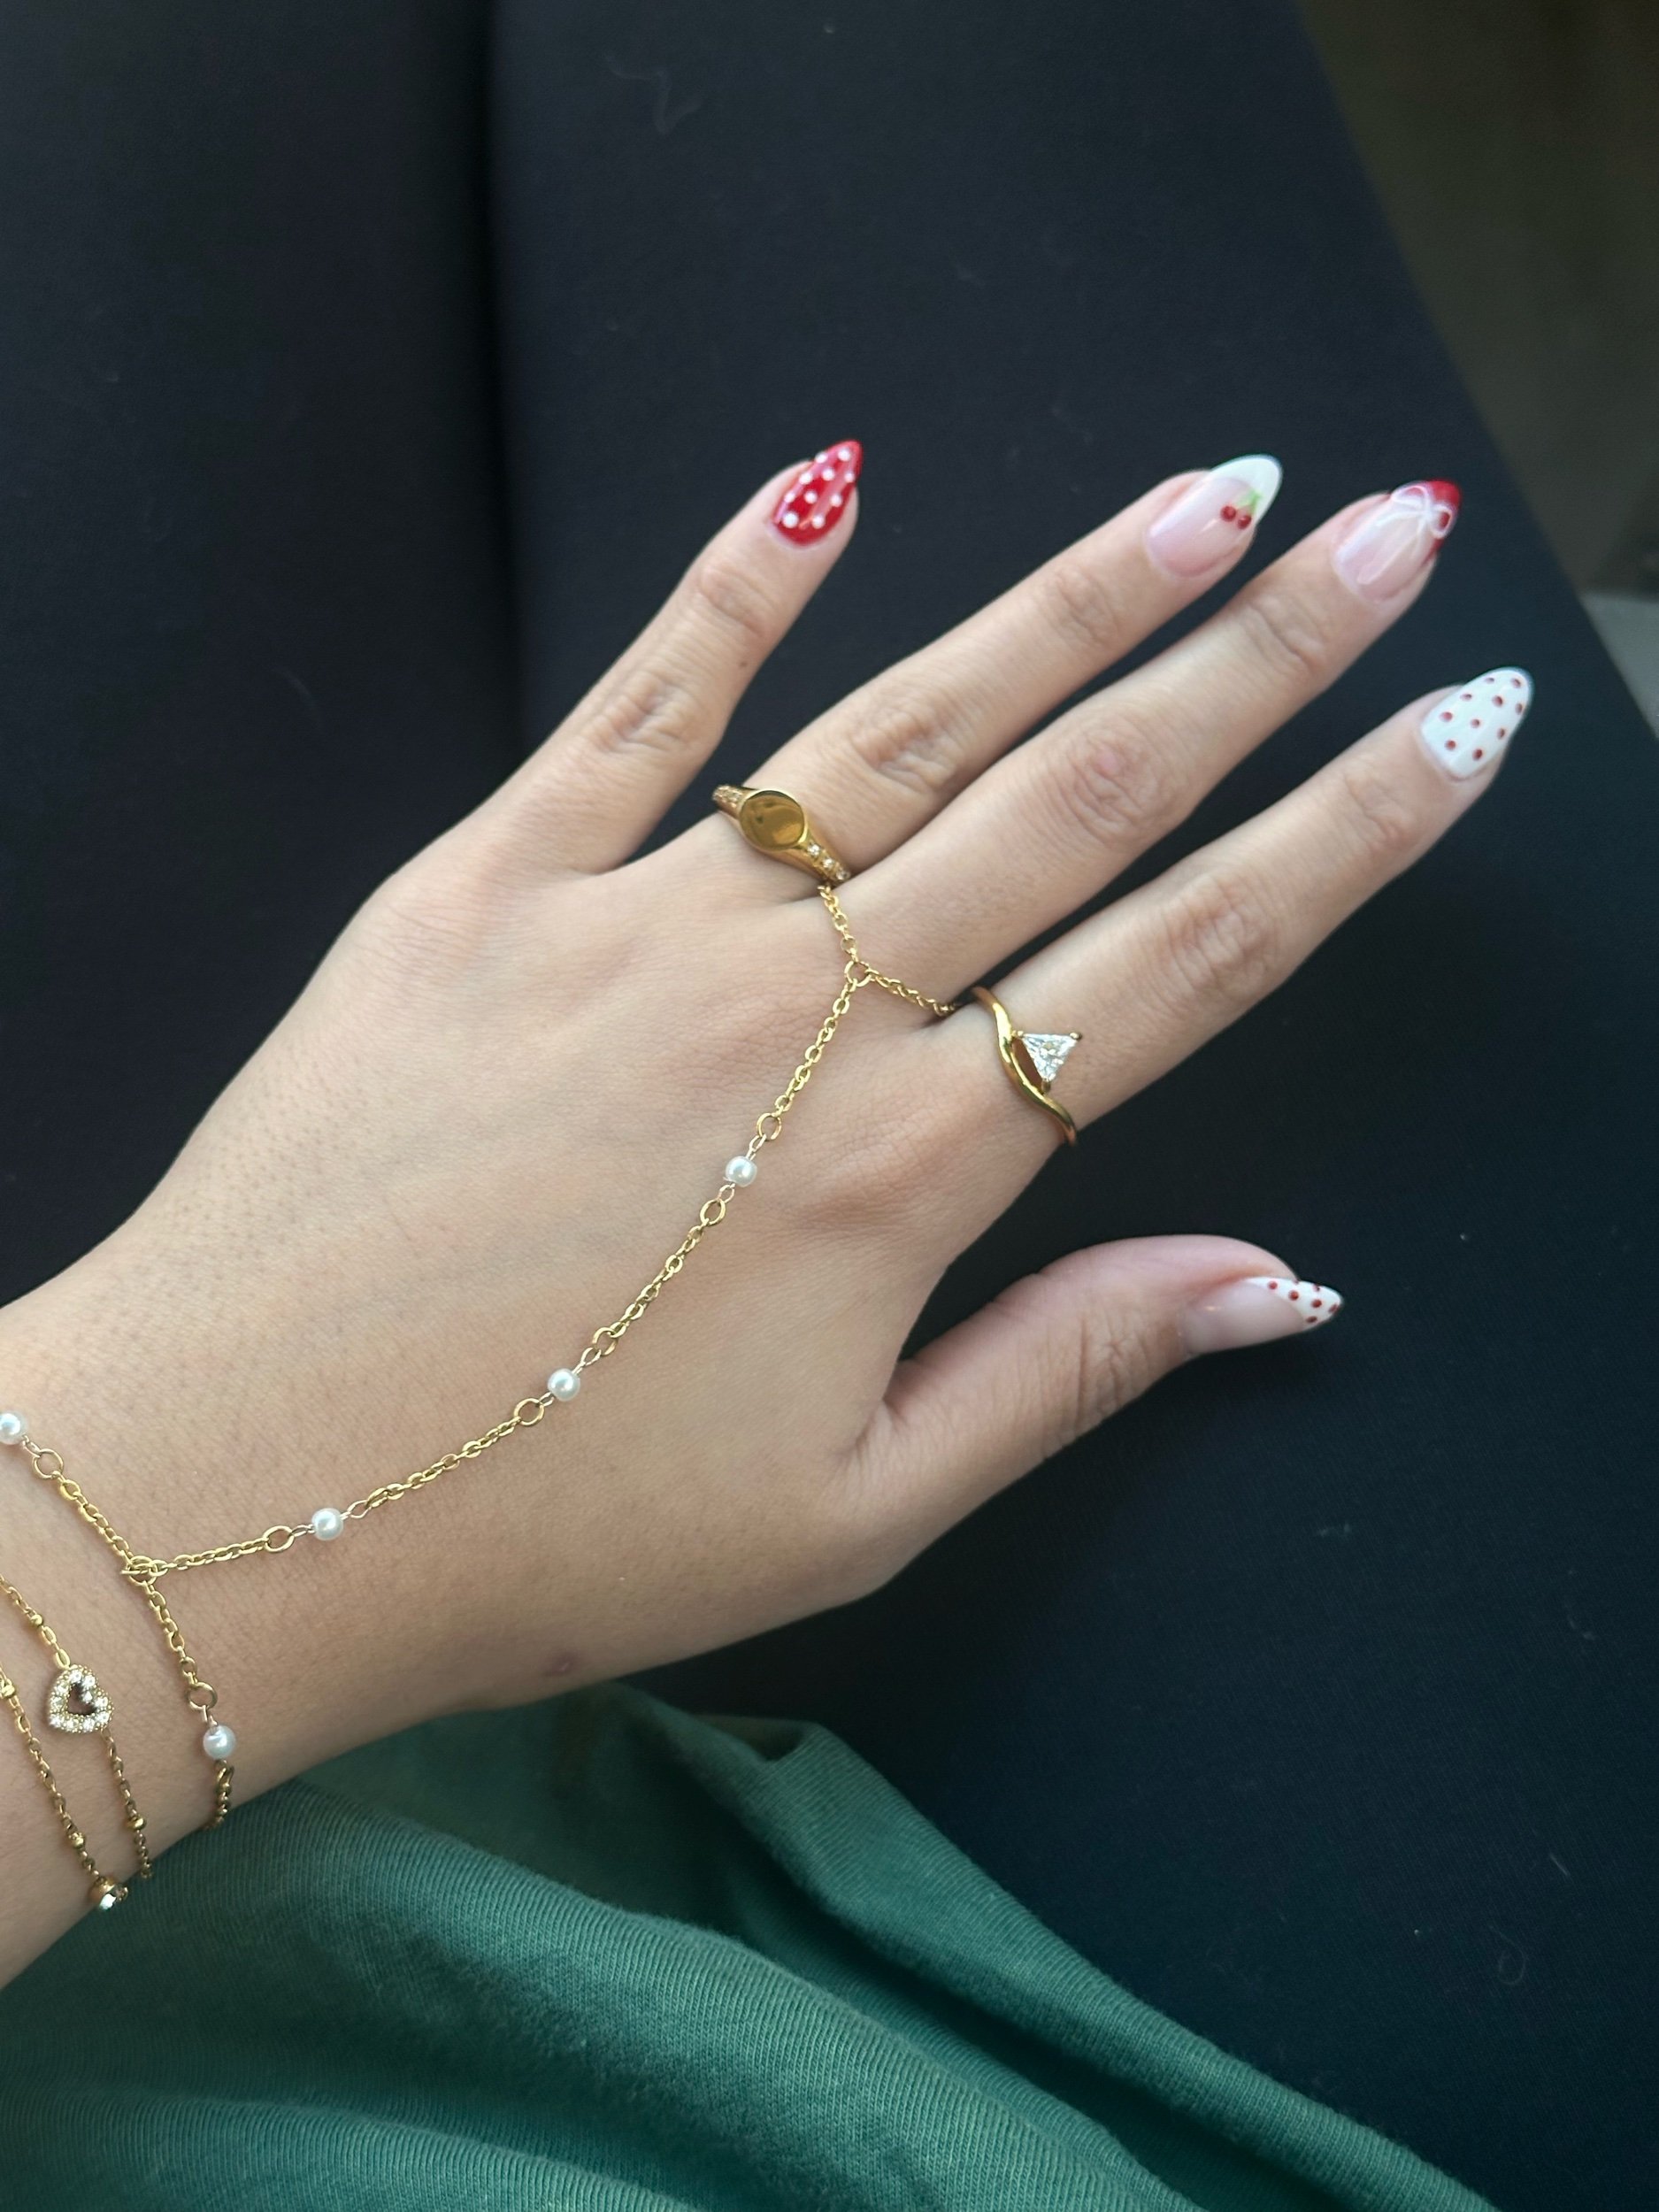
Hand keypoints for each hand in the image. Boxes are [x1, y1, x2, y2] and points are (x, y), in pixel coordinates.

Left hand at [1, 449, 1517, 1867]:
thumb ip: (1072, 1370)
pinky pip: (631, 710)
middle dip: (1262, 658)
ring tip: (1202, 498)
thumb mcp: (847, 1511)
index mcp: (902, 1169)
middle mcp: (796, 1013)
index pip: (1186, 965)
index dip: (1345, 838)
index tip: (1456, 727)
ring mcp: (635, 925)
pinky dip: (732, 587)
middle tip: (1386, 531)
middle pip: (1078, 801)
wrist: (229, 1498)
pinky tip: (828, 479)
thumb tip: (1280, 1284)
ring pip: (897, 726)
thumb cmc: (547, 1534)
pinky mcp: (479, 885)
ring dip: (1068, 599)